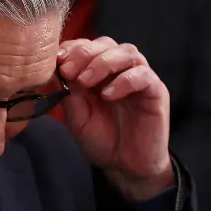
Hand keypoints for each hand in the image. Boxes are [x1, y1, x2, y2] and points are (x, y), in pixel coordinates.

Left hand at [58, 38, 173, 200]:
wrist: (126, 167)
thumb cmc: (102, 140)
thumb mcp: (77, 118)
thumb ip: (69, 94)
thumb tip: (55, 70)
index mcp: (98, 72)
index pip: (86, 45)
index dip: (71, 48)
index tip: (57, 60)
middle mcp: (120, 70)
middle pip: (106, 43)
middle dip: (84, 53)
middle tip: (68, 70)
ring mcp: (139, 78)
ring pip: (127, 52)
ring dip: (103, 62)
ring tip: (85, 82)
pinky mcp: (156, 92)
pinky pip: (144, 75)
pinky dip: (124, 81)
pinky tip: (108, 95)